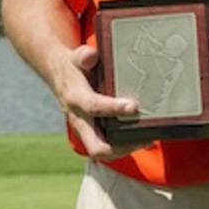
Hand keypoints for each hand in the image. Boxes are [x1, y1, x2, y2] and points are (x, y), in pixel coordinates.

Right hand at [55, 44, 143, 159]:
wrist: (60, 75)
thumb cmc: (75, 66)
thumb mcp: (77, 57)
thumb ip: (84, 56)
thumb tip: (91, 56)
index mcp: (76, 98)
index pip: (94, 106)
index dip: (113, 108)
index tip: (133, 106)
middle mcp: (78, 119)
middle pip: (96, 146)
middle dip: (121, 146)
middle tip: (145, 137)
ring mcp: (84, 129)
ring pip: (102, 152)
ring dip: (125, 149)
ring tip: (148, 139)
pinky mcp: (90, 132)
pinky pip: (105, 147)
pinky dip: (122, 147)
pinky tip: (141, 138)